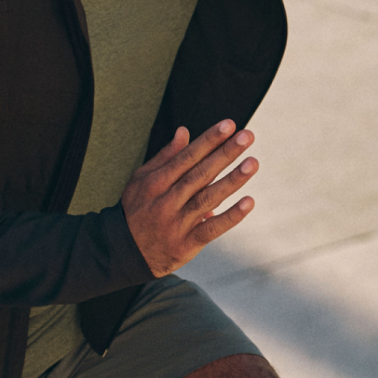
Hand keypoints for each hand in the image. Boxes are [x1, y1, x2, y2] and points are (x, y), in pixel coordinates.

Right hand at [121, 122, 255, 274]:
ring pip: (208, 198)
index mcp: (156, 182)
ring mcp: (177, 223)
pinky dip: (231, 217)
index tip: (229, 125)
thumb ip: (165, 156)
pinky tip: (249, 202)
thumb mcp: (141, 180)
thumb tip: (184, 131)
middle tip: (248, 136)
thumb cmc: (137, 209)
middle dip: (225, 154)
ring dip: (232, 180)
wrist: (125, 252)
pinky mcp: (186, 244)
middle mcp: (166, 200)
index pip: (187, 157)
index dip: (209, 140)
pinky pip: (212, 229)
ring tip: (252, 163)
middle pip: (200, 174)